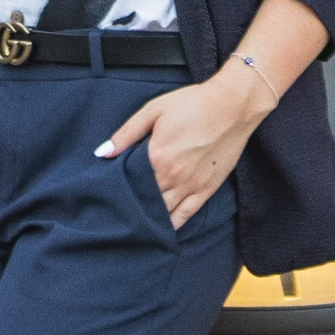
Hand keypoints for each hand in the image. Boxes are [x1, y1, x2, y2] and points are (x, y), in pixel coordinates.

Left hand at [95, 68, 265, 228]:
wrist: (232, 105)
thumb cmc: (192, 104)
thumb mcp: (154, 110)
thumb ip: (127, 133)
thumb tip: (103, 153)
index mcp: (156, 156)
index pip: (130, 183)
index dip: (118, 190)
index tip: (108, 196)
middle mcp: (172, 176)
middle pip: (145, 201)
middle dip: (132, 207)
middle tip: (118, 214)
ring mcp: (191, 186)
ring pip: (164, 212)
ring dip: (150, 219)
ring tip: (136, 226)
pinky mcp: (206, 189)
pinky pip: (186, 215)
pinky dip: (173, 225)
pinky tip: (162, 230)